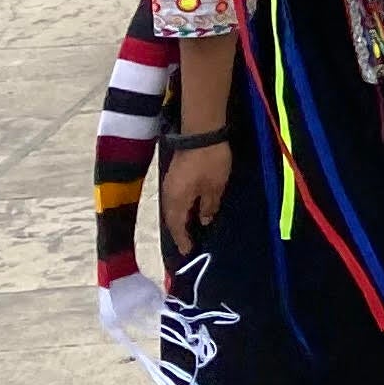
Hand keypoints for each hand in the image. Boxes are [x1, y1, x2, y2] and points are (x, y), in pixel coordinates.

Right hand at [160, 141, 232, 257]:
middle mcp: (168, 194)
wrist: (202, 133)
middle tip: (188, 244)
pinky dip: (181, 208)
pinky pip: (176, 199)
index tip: (188, 251)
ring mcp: (169, 183)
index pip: (177, 225)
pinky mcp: (174, 175)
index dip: (182, 239)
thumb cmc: (210, 162)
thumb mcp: (215, 187)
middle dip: (179, 232)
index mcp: (176, 200)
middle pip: (172, 218)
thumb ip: (208, 206)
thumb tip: (203, 221)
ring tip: (189, 230)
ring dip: (180, 220)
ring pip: (173, 208)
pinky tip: (190, 210)